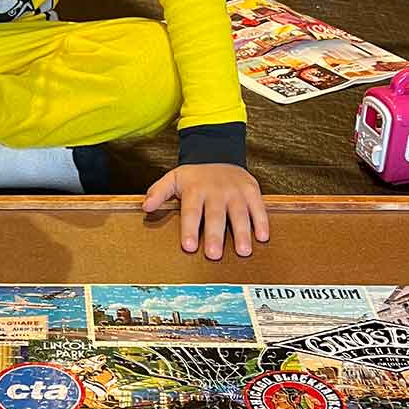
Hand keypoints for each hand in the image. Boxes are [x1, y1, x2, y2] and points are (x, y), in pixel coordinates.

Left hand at [142, 164, 268, 259]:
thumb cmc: (194, 176)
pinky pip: (258, 207)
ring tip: (243, 251)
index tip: (188, 246)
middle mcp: (217, 191)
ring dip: (242, 233)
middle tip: (213, 255)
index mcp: (195, 190)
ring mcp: (236, 191)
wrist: (218, 154)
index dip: (189, 229)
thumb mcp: (173, 179)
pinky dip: (262, 221)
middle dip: (215, 235)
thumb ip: (158, 192)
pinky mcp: (251, 191)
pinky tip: (262, 237)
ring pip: (239, 213)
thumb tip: (145, 207)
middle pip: (216, 216)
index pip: (191, 212)